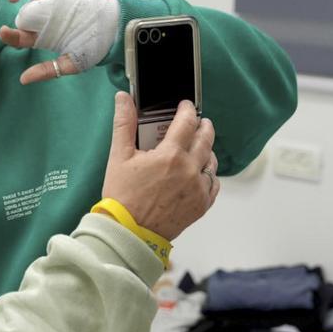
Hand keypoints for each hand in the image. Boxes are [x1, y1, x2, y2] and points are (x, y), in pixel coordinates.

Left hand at [0, 0, 119, 84]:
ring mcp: (49, 9)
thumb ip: (48, 71)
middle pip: (22, 24)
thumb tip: (23, 80)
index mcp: (46, 39)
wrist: (114, 27)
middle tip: (4, 32)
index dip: (12, 38)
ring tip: (12, 13)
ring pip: (27, 7)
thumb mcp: (71, 64)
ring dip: (17, 10)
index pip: (23, 40)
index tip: (4, 36)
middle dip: (11, 29)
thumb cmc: (95, 47)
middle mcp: (45, 24)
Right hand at [100, 92, 218, 239]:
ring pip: (211, 161)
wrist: (129, 232)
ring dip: (206, 150)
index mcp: (170, 155)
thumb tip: (124, 99)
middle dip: (203, 126)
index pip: (187, 122)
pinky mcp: (201, 205)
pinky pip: (213, 184)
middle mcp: (189, 170)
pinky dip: (208, 175)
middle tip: (198, 122)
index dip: (187, 110)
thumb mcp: (118, 157)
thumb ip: (124, 124)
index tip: (186, 106)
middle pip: (206, 138)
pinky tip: (199, 173)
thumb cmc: (122, 197)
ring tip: (198, 147)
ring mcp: (198, 188)